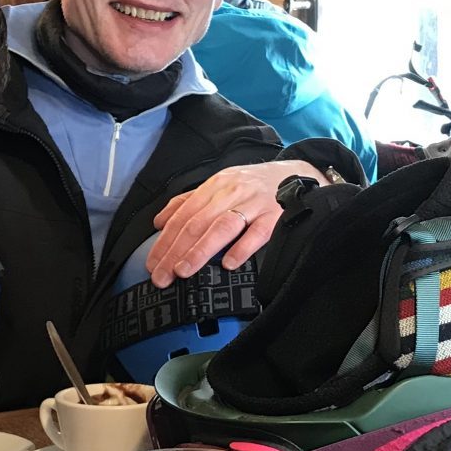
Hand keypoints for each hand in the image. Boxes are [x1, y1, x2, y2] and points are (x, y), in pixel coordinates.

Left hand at [146, 160, 322, 284]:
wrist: (297, 174)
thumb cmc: (254, 185)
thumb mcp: (220, 185)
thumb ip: (189, 202)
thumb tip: (159, 222)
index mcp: (215, 186)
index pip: (183, 215)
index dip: (165, 241)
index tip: (153, 263)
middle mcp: (231, 192)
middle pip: (197, 223)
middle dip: (175, 251)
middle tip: (162, 275)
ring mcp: (253, 203)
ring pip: (222, 226)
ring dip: (200, 250)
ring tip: (184, 270)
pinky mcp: (275, 215)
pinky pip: (257, 233)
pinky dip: (242, 248)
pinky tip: (229, 264)